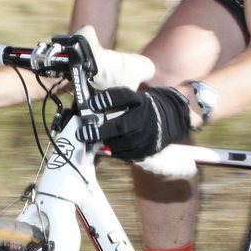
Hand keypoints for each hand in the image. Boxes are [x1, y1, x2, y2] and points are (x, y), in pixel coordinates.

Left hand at [76, 86, 190, 159]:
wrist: (169, 119)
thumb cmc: (141, 108)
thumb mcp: (132, 99)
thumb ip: (114, 102)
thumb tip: (88, 107)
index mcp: (139, 100)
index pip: (121, 97)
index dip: (106, 100)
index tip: (91, 104)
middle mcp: (145, 117)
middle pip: (120, 126)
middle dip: (99, 131)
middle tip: (82, 134)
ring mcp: (148, 134)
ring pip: (122, 143)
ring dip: (104, 144)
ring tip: (92, 143)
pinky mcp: (149, 149)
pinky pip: (127, 154)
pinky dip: (114, 152)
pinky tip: (105, 149)